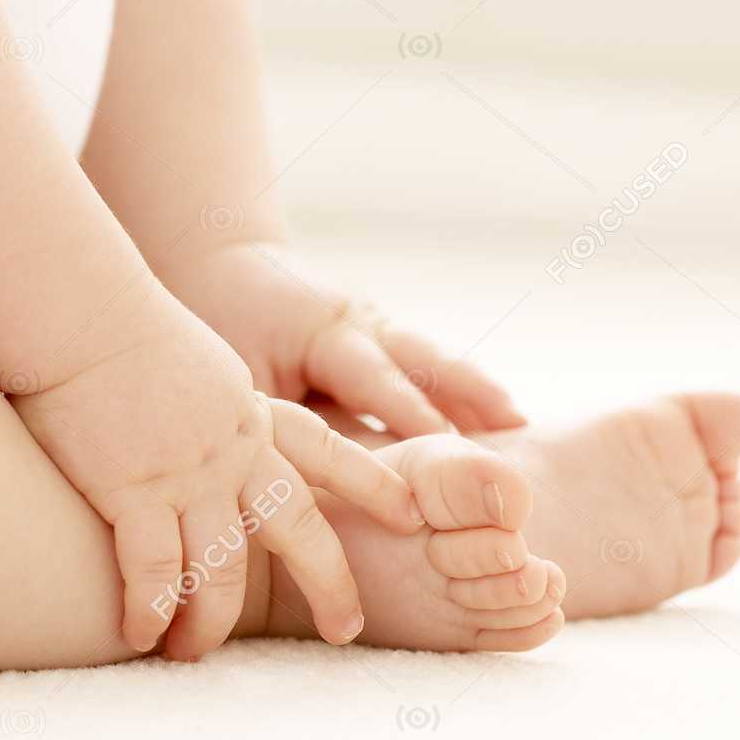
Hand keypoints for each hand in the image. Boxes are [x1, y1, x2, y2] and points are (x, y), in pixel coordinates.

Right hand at [13, 290, 422, 659]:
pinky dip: (150, 610)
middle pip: (302, 530)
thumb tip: (219, 426)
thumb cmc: (122, 329)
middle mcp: (235, 449)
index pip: (328, 451)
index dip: (373, 483)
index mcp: (253, 413)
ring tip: (192, 652)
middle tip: (345, 630)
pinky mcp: (134, 491)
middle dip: (330, 586)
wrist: (81, 312)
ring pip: (224, 570)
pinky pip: (154, 570)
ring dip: (210, 622)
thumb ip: (219, 406)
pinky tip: (139, 635)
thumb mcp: (199, 364)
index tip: (410, 515)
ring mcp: (189, 474)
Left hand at [160, 242, 526, 436]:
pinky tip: (494, 419)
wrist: (221, 261)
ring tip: (520, 426)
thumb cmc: (218, 324)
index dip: (411, 413)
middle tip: (515, 431)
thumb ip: (275, 416)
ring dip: (475, 391)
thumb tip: (301, 478)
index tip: (447, 448)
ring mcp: (375, 322)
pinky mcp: (380, 330)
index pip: (376, 379)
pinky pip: (424, 360)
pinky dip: (458, 387)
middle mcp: (361, 321)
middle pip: (424, 360)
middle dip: (468, 396)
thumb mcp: (239, 373)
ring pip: (432, 358)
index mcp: (324, 332)